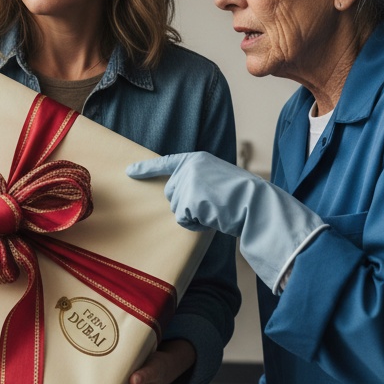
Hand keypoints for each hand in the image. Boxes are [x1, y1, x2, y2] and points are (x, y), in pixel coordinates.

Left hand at [127, 151, 327, 291]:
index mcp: (197, 159)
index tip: (129, 171)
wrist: (255, 203)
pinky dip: (195, 223)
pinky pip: (182, 219)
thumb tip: (176, 195)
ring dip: (192, 214)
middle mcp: (189, 167)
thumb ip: (196, 180)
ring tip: (214, 209)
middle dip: (185, 204)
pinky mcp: (189, 198)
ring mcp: (188, 182)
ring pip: (176, 207)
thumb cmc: (240, 196)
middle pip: (171, 192)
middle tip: (210, 204)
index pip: (166, 162)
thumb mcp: (216, 178)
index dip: (146, 168)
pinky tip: (212, 217)